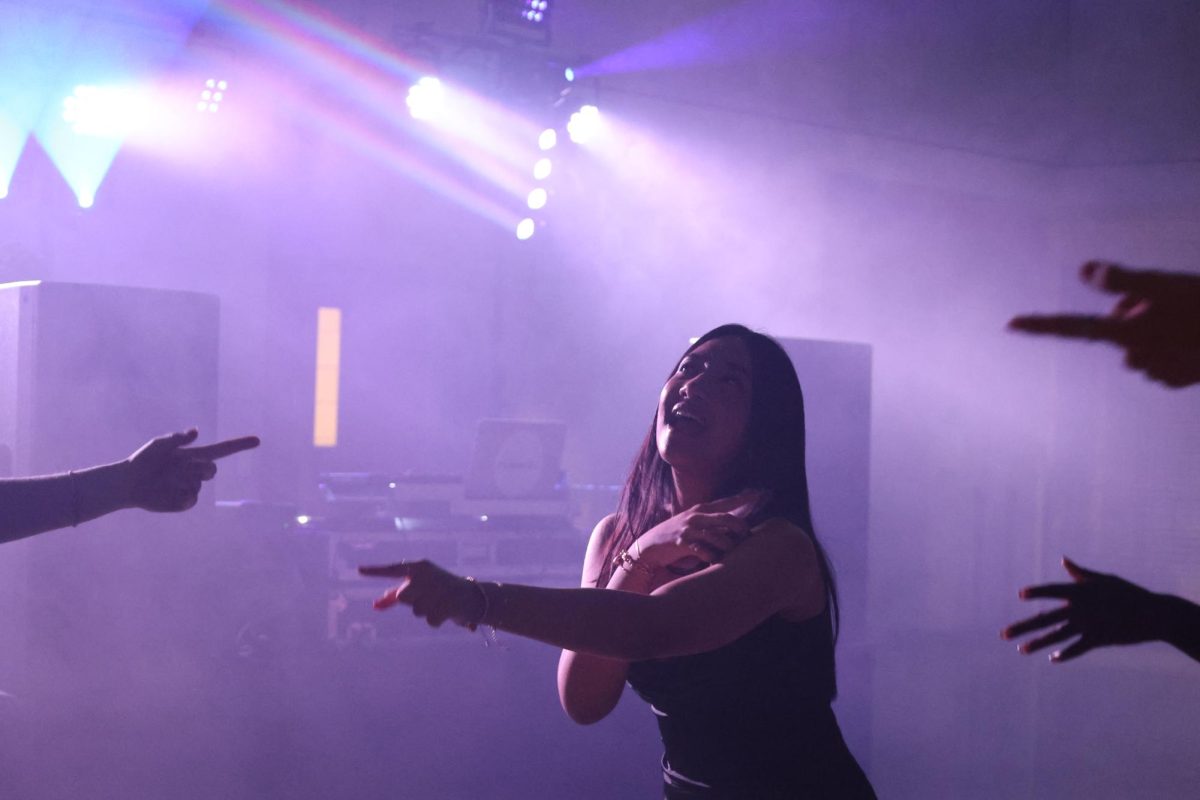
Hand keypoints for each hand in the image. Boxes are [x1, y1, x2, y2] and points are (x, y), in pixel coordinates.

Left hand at [124, 429, 259, 511]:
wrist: (128, 483)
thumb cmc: (143, 460)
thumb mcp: (159, 445)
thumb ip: (177, 438)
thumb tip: (196, 432)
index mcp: (194, 456)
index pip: (222, 451)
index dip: (240, 445)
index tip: (257, 440)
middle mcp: (196, 471)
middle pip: (211, 470)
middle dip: (197, 468)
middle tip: (174, 468)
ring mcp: (192, 487)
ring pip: (197, 484)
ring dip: (179, 481)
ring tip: (161, 480)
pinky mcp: (185, 502)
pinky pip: (192, 499)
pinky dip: (180, 497)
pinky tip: (165, 493)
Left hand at [359, 560, 485, 628]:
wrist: (473, 596)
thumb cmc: (439, 591)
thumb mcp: (419, 589)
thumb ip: (395, 596)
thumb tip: (374, 606)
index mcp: (419, 566)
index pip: (393, 569)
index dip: (376, 571)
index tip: (359, 570)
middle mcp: (428, 574)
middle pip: (403, 597)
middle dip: (413, 601)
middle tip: (429, 597)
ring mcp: (440, 588)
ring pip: (417, 611)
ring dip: (427, 612)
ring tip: (440, 603)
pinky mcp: (449, 603)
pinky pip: (430, 620)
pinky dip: (437, 620)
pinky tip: (446, 612)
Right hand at [635, 488, 769, 571]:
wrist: (649, 546)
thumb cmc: (675, 537)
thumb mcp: (692, 525)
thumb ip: (711, 524)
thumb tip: (734, 529)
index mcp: (700, 509)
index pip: (727, 502)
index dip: (744, 498)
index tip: (760, 493)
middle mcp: (696, 516)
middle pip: (728, 519)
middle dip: (741, 529)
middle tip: (747, 538)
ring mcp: (689, 529)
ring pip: (720, 538)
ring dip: (728, 548)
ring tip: (731, 555)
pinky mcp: (683, 543)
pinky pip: (706, 552)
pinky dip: (713, 558)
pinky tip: (714, 562)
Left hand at [1002, 557, 1164, 662]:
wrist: (1154, 614)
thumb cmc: (1127, 593)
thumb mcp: (1103, 580)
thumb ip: (1079, 573)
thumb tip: (1063, 560)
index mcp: (1080, 591)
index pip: (1053, 590)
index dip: (1037, 592)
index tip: (1020, 595)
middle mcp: (1080, 608)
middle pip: (1046, 618)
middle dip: (1023, 627)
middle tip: (1003, 634)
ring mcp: (1089, 625)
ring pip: (1057, 636)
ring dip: (1038, 644)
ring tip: (1021, 649)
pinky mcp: (1099, 639)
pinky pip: (1078, 648)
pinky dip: (1065, 654)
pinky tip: (1052, 658)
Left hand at [1008, 260, 1199, 387]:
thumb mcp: (1166, 284)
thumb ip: (1123, 279)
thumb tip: (1083, 271)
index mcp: (1129, 332)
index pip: (1075, 327)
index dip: (1042, 325)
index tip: (1010, 324)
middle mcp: (1134, 357)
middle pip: (1116, 328)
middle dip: (1133, 311)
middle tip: (1170, 300)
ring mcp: (1154, 372)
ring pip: (1139, 343)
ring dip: (1155, 329)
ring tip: (1187, 319)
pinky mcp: (1173, 381)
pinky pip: (1159, 358)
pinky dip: (1171, 346)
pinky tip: (1194, 339)